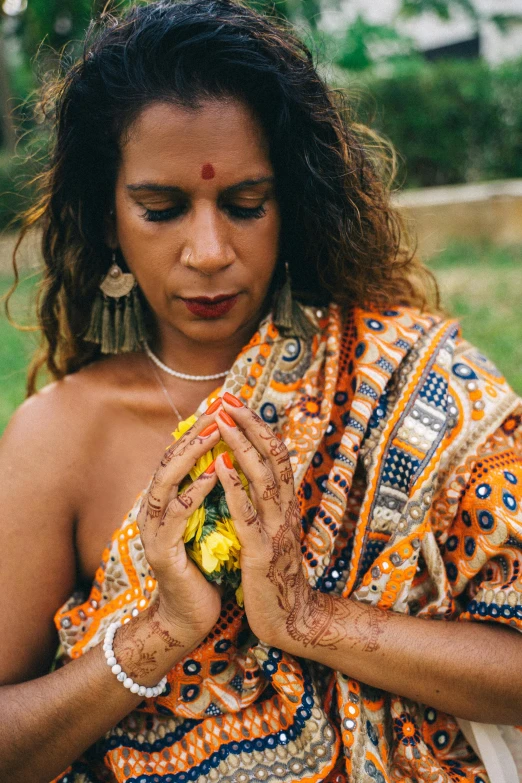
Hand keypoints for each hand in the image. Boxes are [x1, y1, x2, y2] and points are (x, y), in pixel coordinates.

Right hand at [137, 404, 223, 646]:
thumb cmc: (204, 567)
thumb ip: (210, 494)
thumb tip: (230, 458)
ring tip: (215, 433)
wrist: (190, 616)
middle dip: (194, 434)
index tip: (222, 408)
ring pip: (167, 481)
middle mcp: (154, 510)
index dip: (197, 432)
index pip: (179, 457)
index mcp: (166, 502)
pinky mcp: (162, 551)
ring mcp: (154, 530)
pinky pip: (177, 514)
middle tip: (218, 410)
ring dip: (192, 455)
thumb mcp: (208, 522)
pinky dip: (193, 492)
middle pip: (170, 461)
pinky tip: (211, 477)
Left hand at [213, 392, 313, 649]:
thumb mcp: (276, 532)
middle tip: (228, 399)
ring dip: (242, 446)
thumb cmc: (277, 575)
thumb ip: (267, 504)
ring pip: (263, 478)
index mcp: (286, 505)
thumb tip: (253, 473)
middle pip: (273, 458)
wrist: (293, 620)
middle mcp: (286, 510)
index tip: (238, 403)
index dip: (259, 427)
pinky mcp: (262, 552)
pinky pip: (247, 515)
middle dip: (250, 425)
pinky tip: (219, 466)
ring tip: (222, 421)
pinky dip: (234, 487)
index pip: (277, 456)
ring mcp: (276, 530)